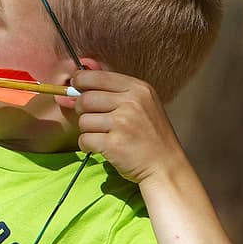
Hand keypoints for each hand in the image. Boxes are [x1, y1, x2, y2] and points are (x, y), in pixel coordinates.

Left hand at [71, 69, 186, 184]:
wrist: (166, 167)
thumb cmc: (150, 136)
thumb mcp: (142, 104)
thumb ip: (114, 90)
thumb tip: (76, 78)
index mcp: (138, 89)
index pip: (97, 76)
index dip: (80, 80)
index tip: (76, 87)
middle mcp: (132, 103)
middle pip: (85, 99)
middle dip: (82, 110)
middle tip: (94, 119)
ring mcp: (123, 123)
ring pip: (83, 120)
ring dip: (88, 130)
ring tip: (104, 136)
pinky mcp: (113, 143)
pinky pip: (84, 139)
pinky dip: (87, 146)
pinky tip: (101, 147)